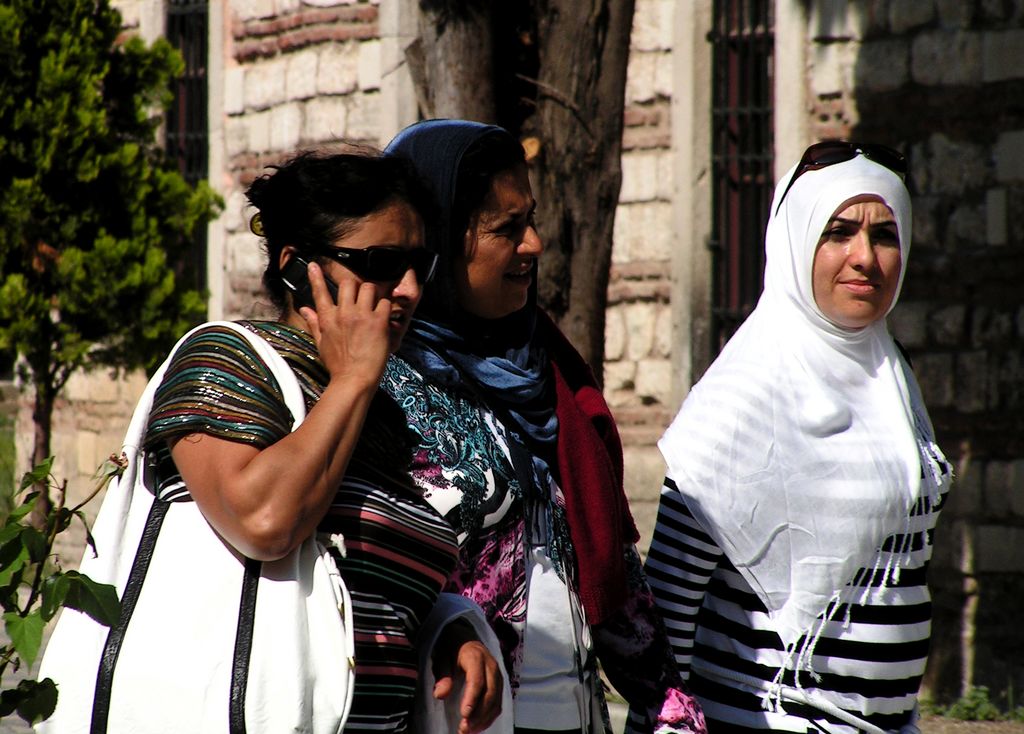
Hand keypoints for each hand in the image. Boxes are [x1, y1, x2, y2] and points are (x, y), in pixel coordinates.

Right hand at [298, 261, 389, 388]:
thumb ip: (314, 323)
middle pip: (348, 283)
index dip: (316, 276)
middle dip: (356, 287)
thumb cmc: (338, 365)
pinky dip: (386, 308)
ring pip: (369, 288)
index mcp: (327, 318)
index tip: (314, 264)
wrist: (354, 379)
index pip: (320, 292)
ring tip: (375, 306)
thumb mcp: (321, 344)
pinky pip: (385, 303)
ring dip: (373, 295)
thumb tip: (304, 309)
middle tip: (361, 297)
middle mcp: (343, 313)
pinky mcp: (378, 322)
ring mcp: (361, 316)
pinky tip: (385, 318)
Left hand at [433, 625, 502, 733]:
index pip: (477, 680)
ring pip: (496, 700)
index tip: (463, 715)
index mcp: (476, 657)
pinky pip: (498, 702)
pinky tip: (477, 726)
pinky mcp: (499, 683)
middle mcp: (491, 665)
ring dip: (484, 719)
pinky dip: (489, 717)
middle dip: (478, 714)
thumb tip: (440, 695)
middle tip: (464, 728)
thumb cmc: (451, 648)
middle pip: (490, 693)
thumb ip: (442, 675)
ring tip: (468, 730)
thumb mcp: (441, 658)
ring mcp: (498, 675)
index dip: (471, 699)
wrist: (464, 637)